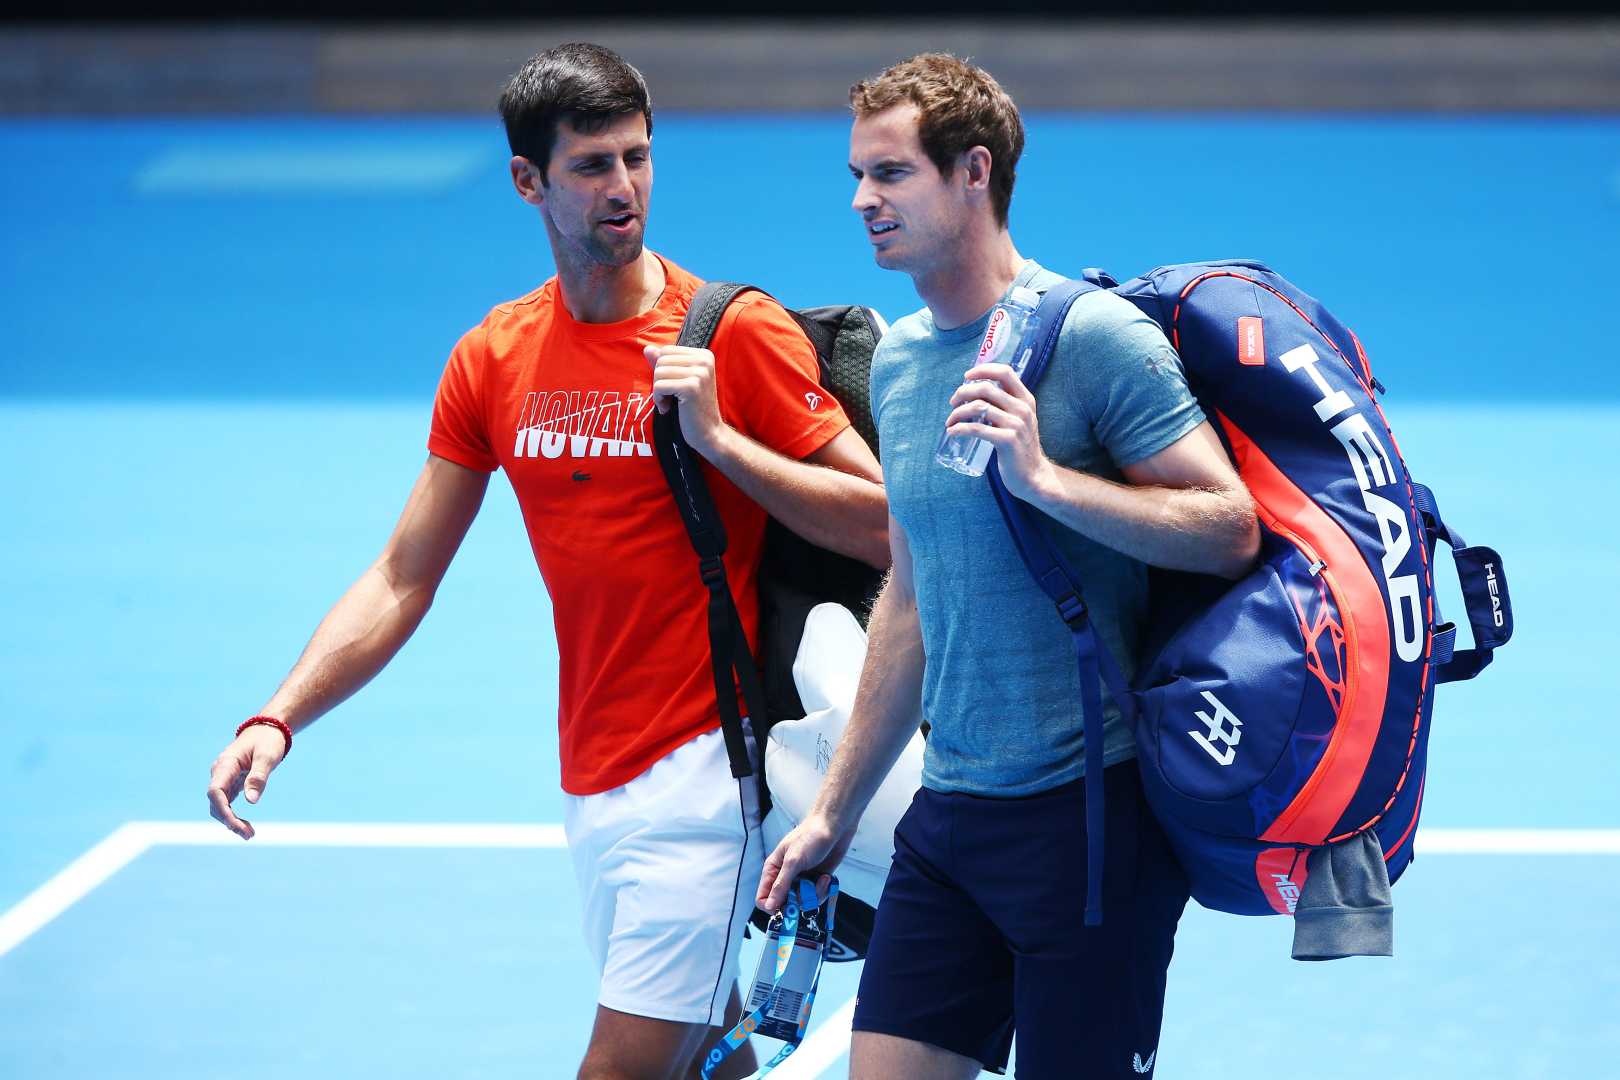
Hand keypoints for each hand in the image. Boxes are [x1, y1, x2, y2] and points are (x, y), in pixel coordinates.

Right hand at [206, 726, 288, 839]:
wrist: (267, 729)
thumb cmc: (268, 740)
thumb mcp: (267, 756)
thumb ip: (259, 777)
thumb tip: (251, 801)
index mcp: (226, 764)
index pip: (215, 791)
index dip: (222, 810)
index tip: (234, 824)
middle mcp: (220, 773)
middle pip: (216, 802)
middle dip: (229, 820)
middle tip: (248, 834)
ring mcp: (224, 778)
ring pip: (220, 805)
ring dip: (231, 821)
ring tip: (249, 835)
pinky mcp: (231, 783)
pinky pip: (227, 803)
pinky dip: (234, 815)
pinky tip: (245, 826)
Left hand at [646, 344, 729, 456]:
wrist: (709, 433)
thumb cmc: (693, 408)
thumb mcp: (679, 381)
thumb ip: (665, 364)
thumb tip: (647, 348)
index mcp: (704, 355)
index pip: (666, 350)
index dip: (663, 370)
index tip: (673, 387)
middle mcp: (704, 360)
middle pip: (661, 359)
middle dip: (659, 380)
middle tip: (671, 397)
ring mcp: (699, 373)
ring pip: (658, 372)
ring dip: (658, 391)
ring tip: (670, 403)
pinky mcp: (691, 387)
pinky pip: (659, 386)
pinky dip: (659, 399)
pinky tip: (668, 408)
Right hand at [757, 812, 854, 914]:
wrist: (835, 826)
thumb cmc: (811, 836)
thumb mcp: (793, 861)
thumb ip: (781, 885)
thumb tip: (769, 906)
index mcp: (773, 870)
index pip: (763, 898)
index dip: (772, 907)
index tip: (785, 908)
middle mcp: (786, 877)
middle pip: (784, 904)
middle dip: (797, 902)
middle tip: (807, 891)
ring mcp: (801, 880)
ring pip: (802, 903)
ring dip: (814, 895)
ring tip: (821, 879)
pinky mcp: (816, 881)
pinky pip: (816, 897)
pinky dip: (823, 890)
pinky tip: (826, 877)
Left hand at [945, 363, 1057, 501]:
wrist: (1032, 475)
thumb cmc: (1020, 447)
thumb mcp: (1019, 420)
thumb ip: (1004, 405)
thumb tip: (975, 393)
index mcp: (1026, 399)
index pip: (1005, 372)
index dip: (983, 369)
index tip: (967, 376)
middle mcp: (1023, 409)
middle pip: (986, 388)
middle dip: (963, 392)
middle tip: (953, 403)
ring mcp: (1016, 424)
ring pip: (978, 407)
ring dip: (958, 412)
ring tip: (950, 421)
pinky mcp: (1007, 440)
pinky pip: (977, 428)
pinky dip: (960, 428)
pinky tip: (952, 431)